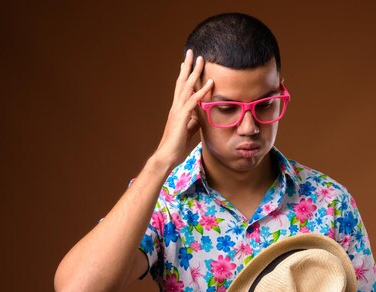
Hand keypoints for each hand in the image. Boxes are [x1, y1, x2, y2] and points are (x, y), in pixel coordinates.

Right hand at [153, 49, 213, 167]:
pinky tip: (210, 82)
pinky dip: (202, 91)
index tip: (187, 62)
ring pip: (186, 87)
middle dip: (187, 66)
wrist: (166, 156)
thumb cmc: (175, 146)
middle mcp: (176, 107)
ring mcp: (178, 111)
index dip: (184, 74)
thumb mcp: (187, 131)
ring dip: (194, 72)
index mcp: (177, 109)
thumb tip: (199, 117)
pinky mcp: (182, 117)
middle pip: (182, 81)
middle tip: (191, 52)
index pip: (181, 88)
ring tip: (201, 59)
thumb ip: (193, 122)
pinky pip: (193, 101)